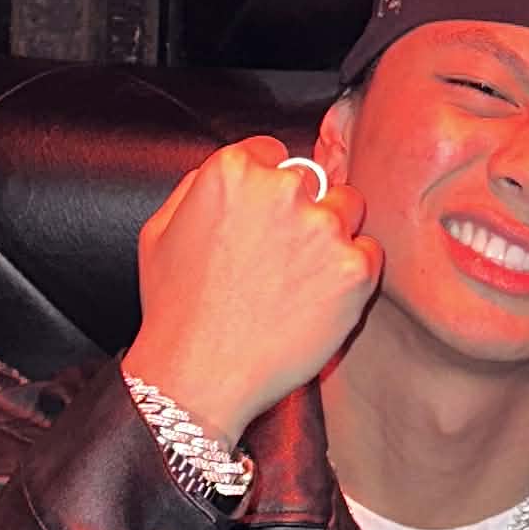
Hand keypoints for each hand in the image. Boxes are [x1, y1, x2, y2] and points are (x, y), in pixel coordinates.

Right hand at [130, 136, 380, 447]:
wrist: (199, 375)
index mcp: (231, 170)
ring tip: (302, 277)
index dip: (269, 189)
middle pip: (314, 180)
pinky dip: (352, 273)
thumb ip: (198, 186)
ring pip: (348, 208)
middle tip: (281, 255)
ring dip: (332, 234)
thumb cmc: (174, 310)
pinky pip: (369, 253)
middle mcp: (282, 189)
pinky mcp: (354, 269)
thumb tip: (235, 171)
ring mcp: (322, 228)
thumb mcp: (159, 231)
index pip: (273, 154)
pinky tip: (318, 298)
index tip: (265, 218)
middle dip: (302, 209)